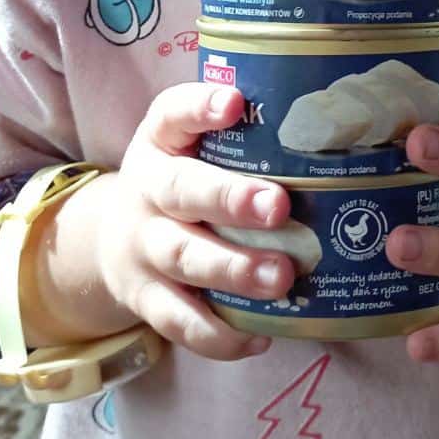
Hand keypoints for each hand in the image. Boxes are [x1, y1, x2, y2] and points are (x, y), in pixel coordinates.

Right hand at [94, 84, 295, 359]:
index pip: (172, 114)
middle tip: (279, 206)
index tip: (235, 103)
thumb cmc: (180, 181)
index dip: (200, 107)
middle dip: (231, 199)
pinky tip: (261, 335)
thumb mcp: (188, 146)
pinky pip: (180, 321)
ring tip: (282, 276)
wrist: (109, 240)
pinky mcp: (146, 299)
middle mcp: (147, 192)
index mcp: (160, 144)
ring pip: (185, 258)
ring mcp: (143, 248)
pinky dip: (219, 334)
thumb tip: (329, 124)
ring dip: (235, 269)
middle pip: (182, 191)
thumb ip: (240, 136)